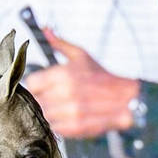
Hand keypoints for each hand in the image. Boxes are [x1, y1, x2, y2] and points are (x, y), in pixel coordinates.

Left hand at [25, 28, 139, 138]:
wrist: (126, 99)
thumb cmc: (101, 77)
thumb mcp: (81, 55)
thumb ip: (59, 44)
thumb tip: (46, 29)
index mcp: (63, 74)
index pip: (31, 83)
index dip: (36, 85)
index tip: (44, 86)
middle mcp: (65, 93)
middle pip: (36, 99)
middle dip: (43, 98)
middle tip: (55, 97)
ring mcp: (70, 111)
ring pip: (43, 114)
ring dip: (50, 111)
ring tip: (63, 107)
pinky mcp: (74, 127)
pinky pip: (53, 127)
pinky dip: (57, 123)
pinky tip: (68, 116)